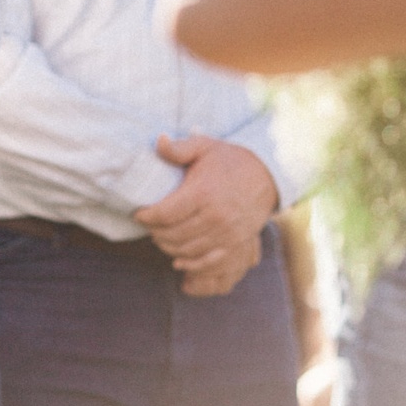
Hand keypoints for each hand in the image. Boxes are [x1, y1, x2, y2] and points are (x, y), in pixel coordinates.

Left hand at [133, 134, 276, 285]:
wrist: (266, 175)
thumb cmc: (229, 160)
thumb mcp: (204, 146)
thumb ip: (179, 148)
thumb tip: (158, 140)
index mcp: (204, 192)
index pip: (165, 213)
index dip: (147, 217)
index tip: (139, 214)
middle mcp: (216, 216)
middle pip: (173, 234)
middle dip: (155, 232)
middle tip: (149, 226)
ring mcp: (227, 233)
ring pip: (187, 250)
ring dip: (169, 247)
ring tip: (161, 237)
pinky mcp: (236, 244)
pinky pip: (208, 262)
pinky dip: (190, 264)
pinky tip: (178, 259)